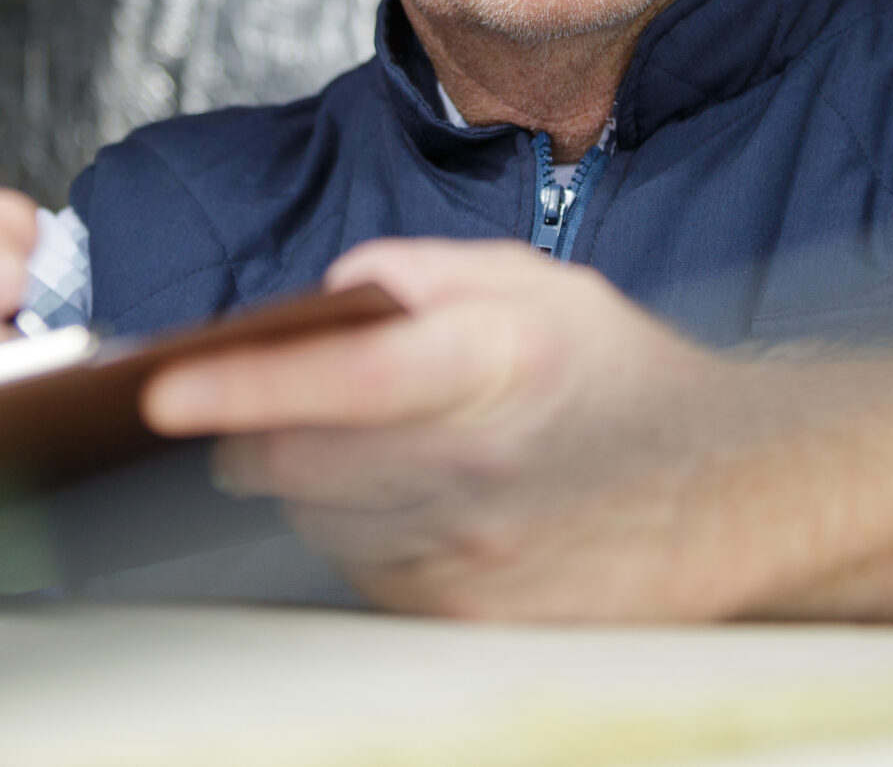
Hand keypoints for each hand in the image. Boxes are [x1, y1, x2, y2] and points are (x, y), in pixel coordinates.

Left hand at [139, 237, 892, 633]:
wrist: (727, 494)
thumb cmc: (620, 379)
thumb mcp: (533, 282)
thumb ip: (416, 272)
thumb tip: (325, 294)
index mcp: (500, 365)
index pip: (343, 377)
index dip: (242, 384)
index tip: (164, 389)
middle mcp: (486, 469)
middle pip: (305, 463)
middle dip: (265, 432)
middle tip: (272, 406)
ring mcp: (482, 559)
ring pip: (325, 523)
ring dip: (315, 485)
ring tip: (386, 449)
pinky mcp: (476, 620)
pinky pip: (366, 577)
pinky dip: (362, 539)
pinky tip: (418, 505)